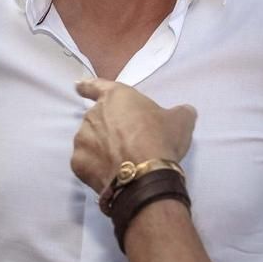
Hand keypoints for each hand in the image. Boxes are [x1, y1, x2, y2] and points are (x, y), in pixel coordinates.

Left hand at [71, 79, 196, 191]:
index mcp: (115, 97)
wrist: (145, 175)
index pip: (97, 86)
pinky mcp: (78, 163)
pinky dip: (95, 167)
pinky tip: (110, 175)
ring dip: (100, 148)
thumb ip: (179, 112)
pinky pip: (87, 163)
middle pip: (97, 118)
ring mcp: (82, 139)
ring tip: (119, 162)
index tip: (78, 87)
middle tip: (124, 143)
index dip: (88, 87)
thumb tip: (185, 111)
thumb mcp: (180, 121)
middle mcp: (93, 114)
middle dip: (107, 128)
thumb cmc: (160, 139)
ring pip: (89, 141)